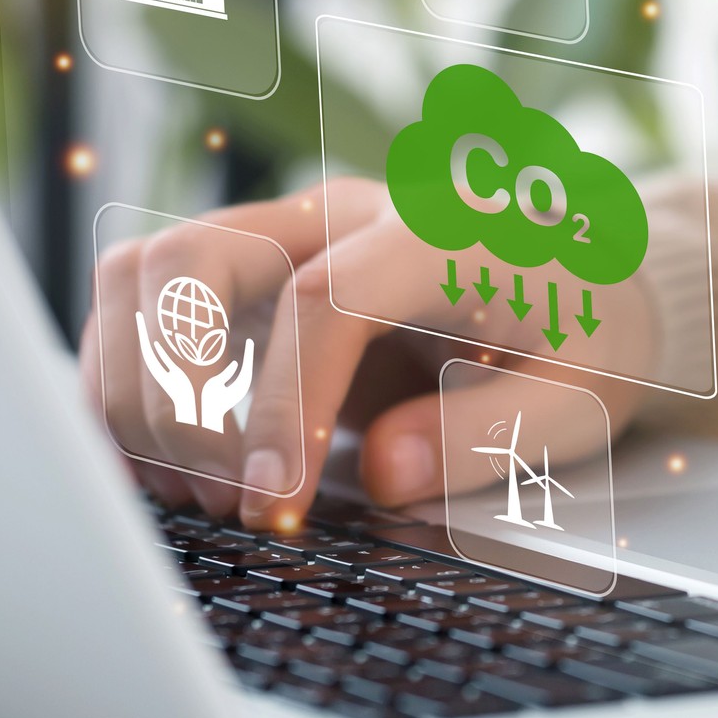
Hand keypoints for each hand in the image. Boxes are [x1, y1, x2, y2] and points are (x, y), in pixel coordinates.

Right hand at [82, 178, 653, 530]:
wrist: (588, 279)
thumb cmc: (584, 332)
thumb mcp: (576, 397)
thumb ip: (487, 435)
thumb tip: (385, 478)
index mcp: (432, 232)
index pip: (321, 299)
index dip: (280, 405)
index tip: (275, 501)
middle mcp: (339, 216)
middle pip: (194, 259)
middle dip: (178, 390)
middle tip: (225, 500)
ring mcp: (285, 236)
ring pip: (147, 273)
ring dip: (135, 385)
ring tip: (192, 490)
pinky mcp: (251, 275)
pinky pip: (147, 303)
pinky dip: (129, 381)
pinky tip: (168, 465)